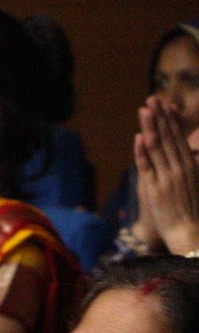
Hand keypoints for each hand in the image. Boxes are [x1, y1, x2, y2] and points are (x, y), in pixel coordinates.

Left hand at [135, 98, 198, 255]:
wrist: (190, 232)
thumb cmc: (192, 210)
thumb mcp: (194, 183)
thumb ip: (188, 166)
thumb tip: (184, 153)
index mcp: (191, 166)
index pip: (179, 138)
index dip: (171, 121)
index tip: (165, 106)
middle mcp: (181, 168)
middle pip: (168, 138)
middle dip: (160, 118)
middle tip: (152, 100)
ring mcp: (168, 177)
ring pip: (157, 147)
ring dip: (150, 127)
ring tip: (144, 110)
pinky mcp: (155, 189)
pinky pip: (147, 166)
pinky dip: (143, 151)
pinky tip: (139, 137)